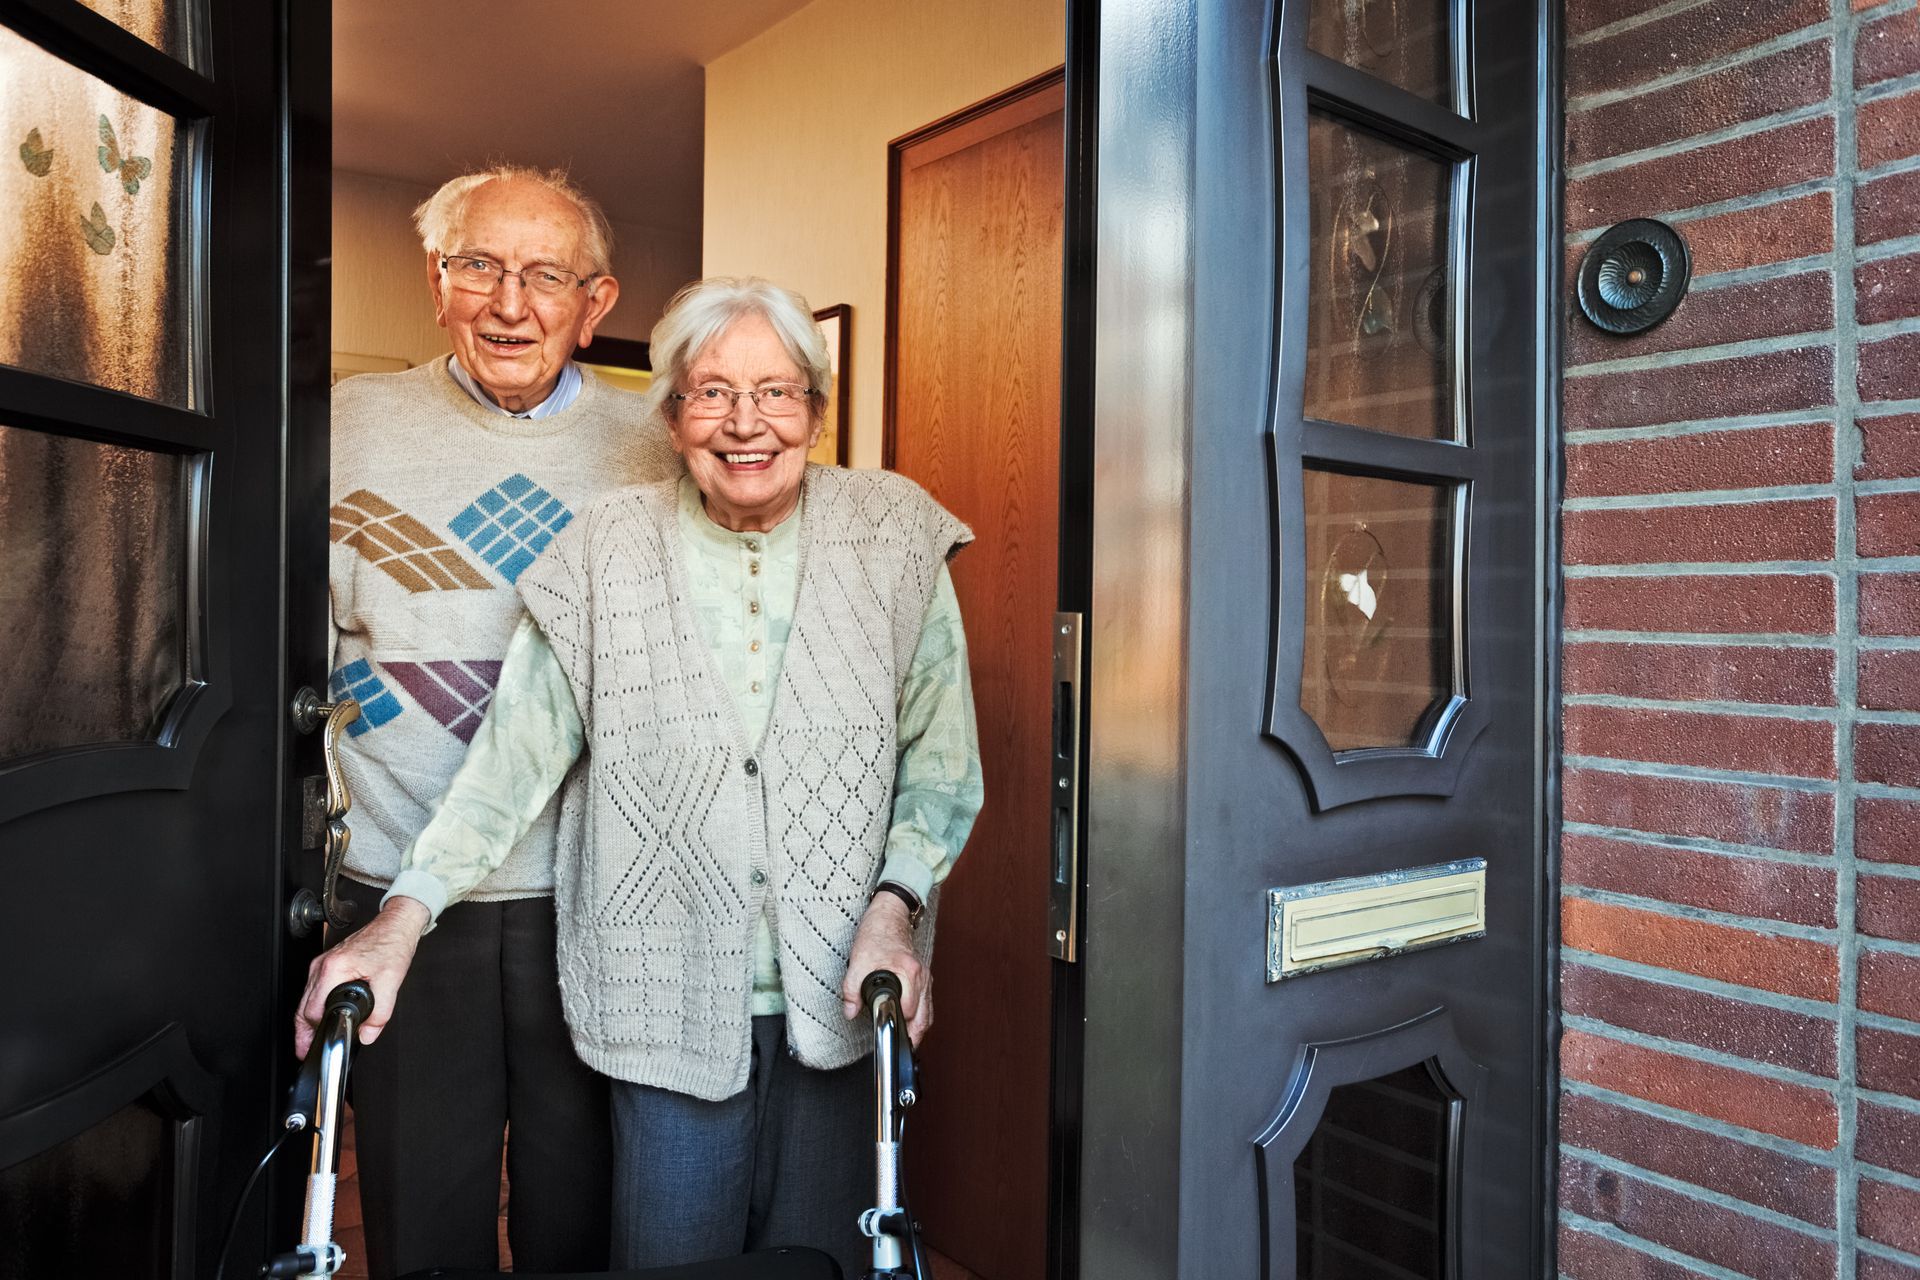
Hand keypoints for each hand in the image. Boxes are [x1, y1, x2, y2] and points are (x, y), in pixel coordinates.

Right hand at [293, 896, 430, 1057]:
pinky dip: (314, 1005)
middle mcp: (322, 966)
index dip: (314, 1032)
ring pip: (306, 998)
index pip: (313, 1011)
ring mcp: (322, 963)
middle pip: (303, 1007)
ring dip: (307, 1019)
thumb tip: (367, 1034)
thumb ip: (380, 1013)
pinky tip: (320, 1016)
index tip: (313, 1047)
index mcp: (334, 969)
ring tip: (309, 1039)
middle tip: (304, 1051)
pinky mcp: (327, 963)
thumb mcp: (391, 982)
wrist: (395, 926)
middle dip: (303, 1032)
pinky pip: (314, 989)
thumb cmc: (391, 946)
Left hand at [841, 893, 932, 1046]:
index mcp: (908, 972)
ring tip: (907, 1041)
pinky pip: (927, 1003)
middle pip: (924, 1017)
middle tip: (902, 1047)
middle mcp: (921, 976)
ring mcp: (925, 976)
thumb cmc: (876, 934)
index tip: (892, 1034)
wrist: (889, 915)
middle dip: (914, 1035)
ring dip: (919, 1028)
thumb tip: (851, 1012)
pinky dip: (921, 1016)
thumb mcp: (858, 962)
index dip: (899, 1024)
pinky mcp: (924, 976)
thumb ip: (851, 990)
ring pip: (928, 1012)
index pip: (908, 1011)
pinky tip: (912, 1023)